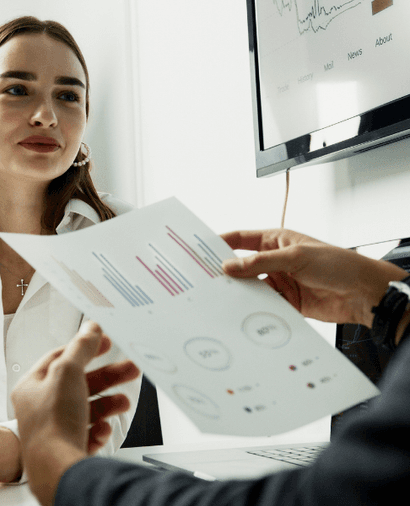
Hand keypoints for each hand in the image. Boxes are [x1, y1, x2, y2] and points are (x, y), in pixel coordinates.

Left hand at [11, 321, 139, 505]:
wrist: (57, 470)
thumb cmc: (53, 424)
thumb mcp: (68, 372)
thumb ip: (81, 347)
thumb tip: (89, 328)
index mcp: (32, 387)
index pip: (59, 358)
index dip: (84, 348)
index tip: (103, 343)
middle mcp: (40, 408)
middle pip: (78, 384)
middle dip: (107, 376)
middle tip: (128, 369)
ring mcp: (53, 431)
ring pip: (85, 410)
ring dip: (107, 403)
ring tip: (123, 401)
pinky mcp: (67, 450)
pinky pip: (88, 434)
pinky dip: (99, 429)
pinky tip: (103, 428)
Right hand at [221, 229, 407, 326]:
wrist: (364, 294)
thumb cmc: (339, 264)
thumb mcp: (295, 257)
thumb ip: (260, 263)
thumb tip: (231, 266)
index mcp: (277, 240)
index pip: (242, 239)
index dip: (221, 242)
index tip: (201, 249)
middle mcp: (275, 261)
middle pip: (243, 266)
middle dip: (226, 272)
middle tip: (206, 279)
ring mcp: (280, 282)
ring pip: (251, 287)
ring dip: (240, 293)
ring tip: (221, 298)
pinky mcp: (286, 302)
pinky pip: (263, 305)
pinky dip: (254, 309)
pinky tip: (243, 312)